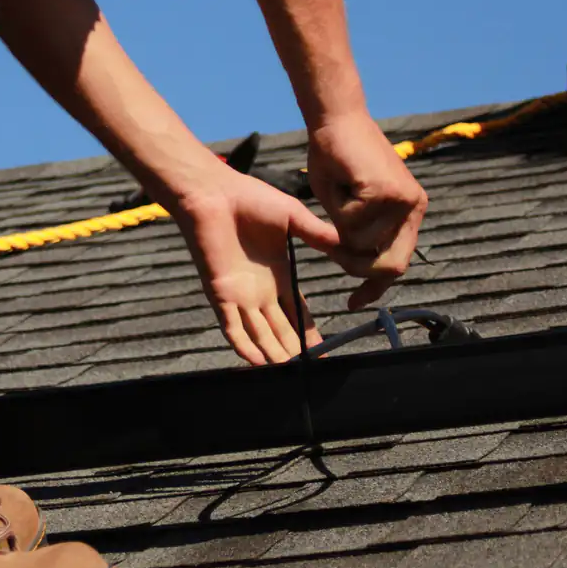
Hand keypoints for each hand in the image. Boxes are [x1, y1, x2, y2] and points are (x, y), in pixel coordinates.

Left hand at [159, 165, 340, 364]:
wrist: (213, 193)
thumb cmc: (249, 199)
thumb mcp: (294, 218)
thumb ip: (319, 236)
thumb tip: (353, 247)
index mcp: (278, 273)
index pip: (297, 311)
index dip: (309, 331)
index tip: (323, 350)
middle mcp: (259, 289)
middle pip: (280, 328)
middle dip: (294, 349)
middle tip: (310, 370)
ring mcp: (239, 294)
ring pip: (258, 333)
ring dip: (272, 354)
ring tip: (288, 374)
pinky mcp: (219, 293)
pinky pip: (232, 326)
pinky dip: (243, 345)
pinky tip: (257, 362)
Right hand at [307, 112, 427, 309]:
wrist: (335, 118)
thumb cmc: (336, 159)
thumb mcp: (347, 208)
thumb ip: (357, 236)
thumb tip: (356, 267)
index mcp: (408, 212)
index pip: (399, 263)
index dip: (376, 288)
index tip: (355, 302)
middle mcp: (413, 207)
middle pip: (389, 266)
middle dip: (356, 266)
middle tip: (332, 249)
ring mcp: (403, 200)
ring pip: (363, 245)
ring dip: (339, 229)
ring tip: (338, 195)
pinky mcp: (386, 192)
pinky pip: (351, 224)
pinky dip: (335, 210)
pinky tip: (340, 183)